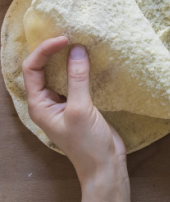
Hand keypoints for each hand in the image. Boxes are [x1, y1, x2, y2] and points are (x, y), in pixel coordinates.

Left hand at [22, 37, 127, 187]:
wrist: (105, 165)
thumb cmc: (87, 143)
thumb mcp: (80, 109)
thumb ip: (77, 79)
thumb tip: (77, 49)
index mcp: (39, 104)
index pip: (32, 69)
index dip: (44, 51)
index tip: (64, 40)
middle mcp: (48, 101)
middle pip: (42, 69)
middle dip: (53, 51)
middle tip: (70, 36)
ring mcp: (64, 103)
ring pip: (60, 74)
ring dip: (67, 59)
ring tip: (79, 43)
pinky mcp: (80, 104)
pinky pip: (75, 81)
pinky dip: (80, 69)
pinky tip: (90, 61)